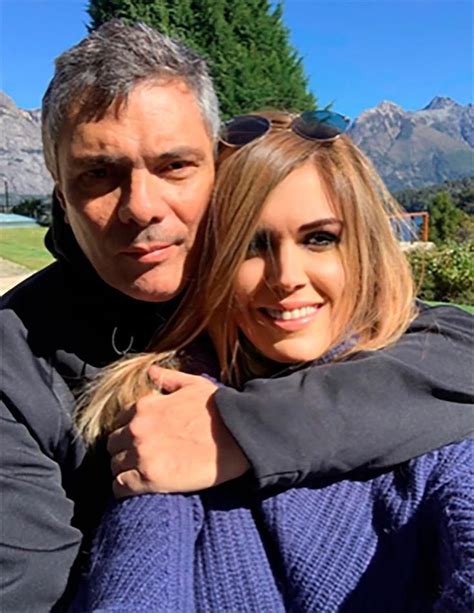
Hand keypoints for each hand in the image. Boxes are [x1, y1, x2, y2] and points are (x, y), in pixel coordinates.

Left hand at [107, 367, 249, 497]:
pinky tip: (137, 487)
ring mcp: (141, 454)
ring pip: (115, 466)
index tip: (142, 439)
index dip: (130, 431)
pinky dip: (125, 488)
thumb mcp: (193, 384)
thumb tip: (151, 372)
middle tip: (142, 458)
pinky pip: (120, 486)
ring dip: (125, 469)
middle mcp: (137, 428)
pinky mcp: (150, 477)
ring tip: (142, 474)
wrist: (237, 435)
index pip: (120, 422)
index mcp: (144, 406)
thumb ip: (168, 378)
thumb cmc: (219, 409)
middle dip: (125, 450)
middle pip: (113, 445)